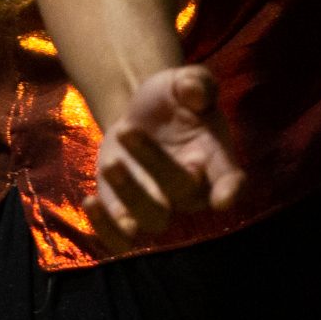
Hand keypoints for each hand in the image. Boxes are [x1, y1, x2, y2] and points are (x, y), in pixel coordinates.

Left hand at [86, 63, 244, 251]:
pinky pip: (120, 238)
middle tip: (128, 131)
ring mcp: (159, 206)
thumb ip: (196, 81)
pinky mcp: (126, 215)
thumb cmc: (172, 99)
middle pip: (182, 191)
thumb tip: (195, 91)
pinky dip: (105, 228)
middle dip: (155, 163)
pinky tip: (90, 201)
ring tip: (111, 164)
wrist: (141, 116)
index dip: (230, 190)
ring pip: (153, 220)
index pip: (231, 178)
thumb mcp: (183, 81)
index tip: (223, 199)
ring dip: (130, 195)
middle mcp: (191, 189)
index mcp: (213, 157)